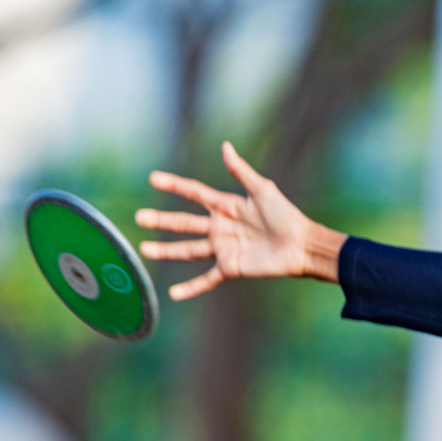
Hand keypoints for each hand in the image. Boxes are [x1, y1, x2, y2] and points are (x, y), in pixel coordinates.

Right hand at [136, 141, 346, 299]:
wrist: (302, 245)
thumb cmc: (287, 216)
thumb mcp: (263, 190)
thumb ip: (241, 171)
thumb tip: (225, 146)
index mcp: (227, 206)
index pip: (195, 193)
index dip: (175, 185)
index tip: (153, 178)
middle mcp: (221, 227)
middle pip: (184, 223)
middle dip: (162, 220)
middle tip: (139, 217)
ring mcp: (224, 248)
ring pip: (188, 250)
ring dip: (166, 251)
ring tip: (144, 249)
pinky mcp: (231, 268)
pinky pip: (206, 279)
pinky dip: (191, 288)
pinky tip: (173, 294)